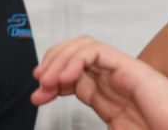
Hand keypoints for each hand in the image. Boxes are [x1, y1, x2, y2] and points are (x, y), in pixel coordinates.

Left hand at [32, 36, 167, 129]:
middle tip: (41, 85)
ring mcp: (120, 71)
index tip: (38, 98)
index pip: (72, 74)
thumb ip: (93, 127)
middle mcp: (111, 79)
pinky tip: (67, 78)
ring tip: (50, 81)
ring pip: (82, 45)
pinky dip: (76, 58)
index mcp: (106, 95)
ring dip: (59, 58)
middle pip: (74, 53)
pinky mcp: (128, 67)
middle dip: (51, 64)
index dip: (50, 81)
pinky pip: (96, 50)